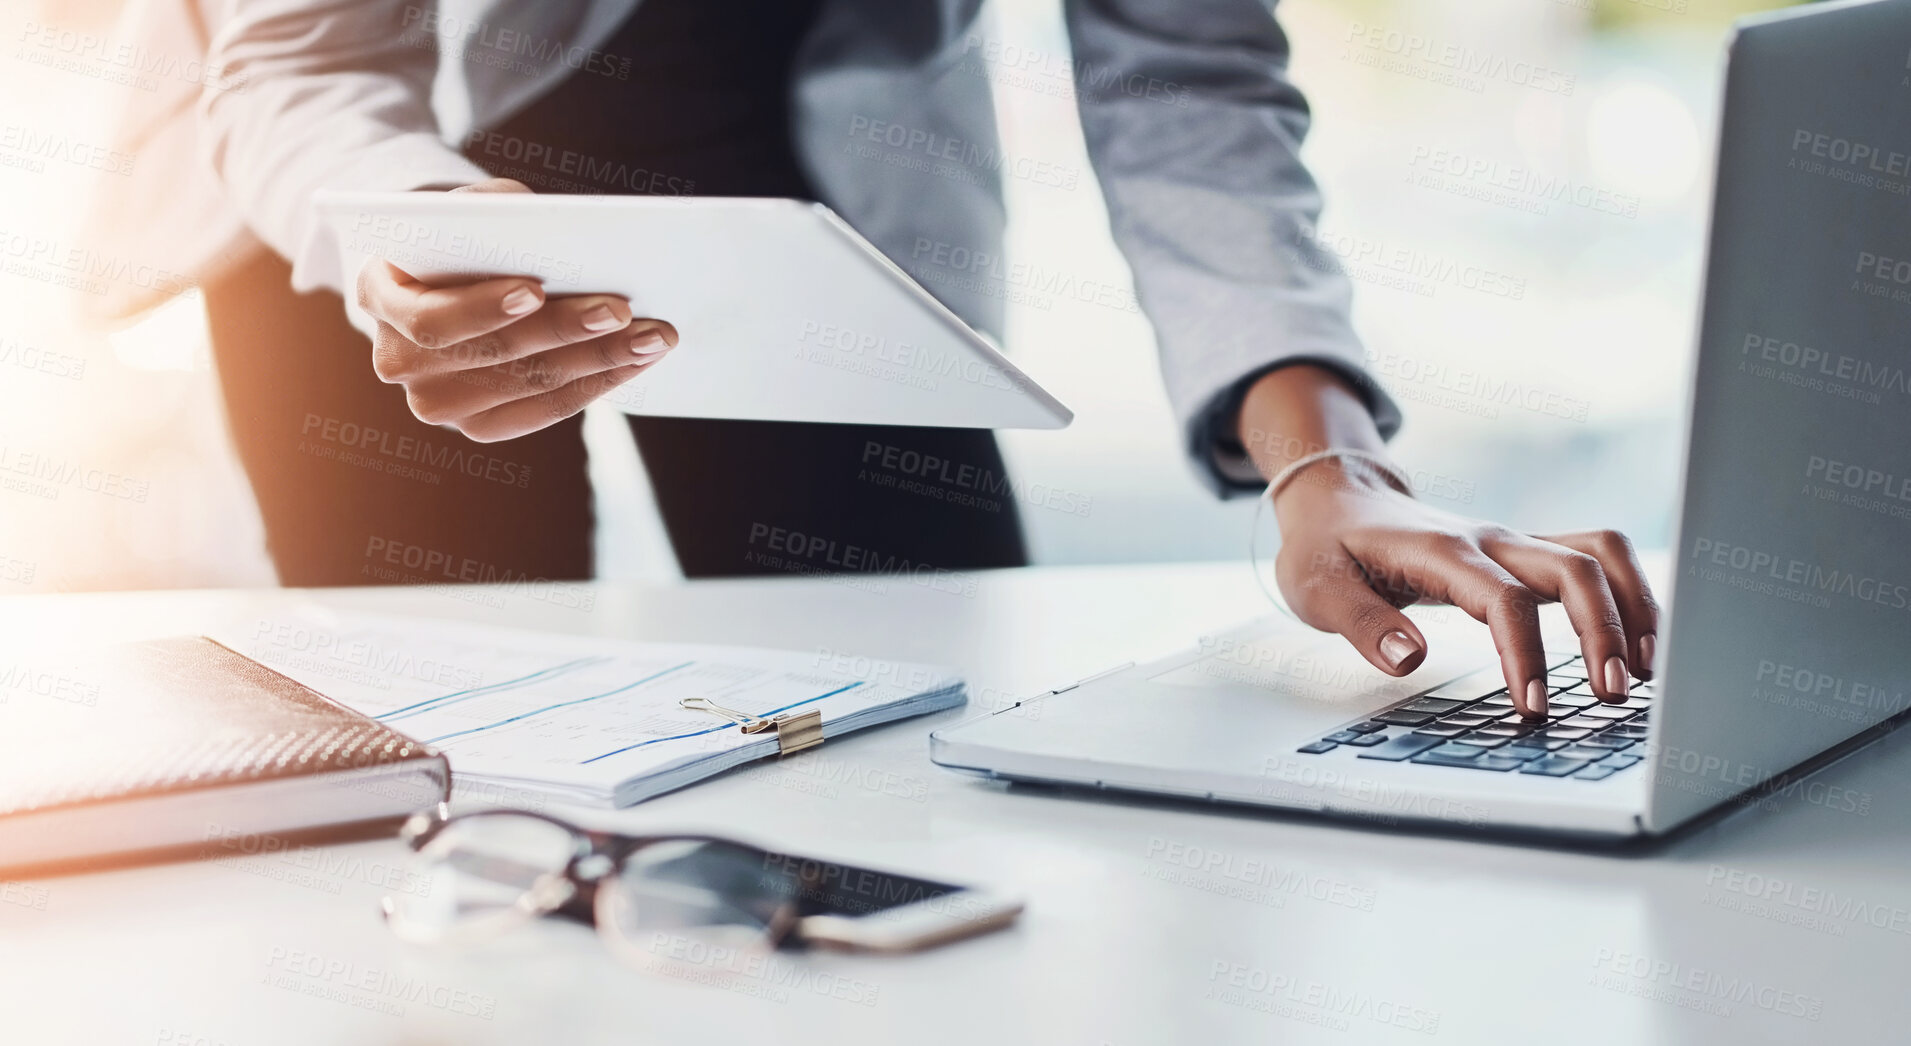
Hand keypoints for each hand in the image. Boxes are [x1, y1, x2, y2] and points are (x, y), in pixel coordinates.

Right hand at [353, 178, 678, 441]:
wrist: (447, 277)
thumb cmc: (463, 234)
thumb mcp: (468, 207)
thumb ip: (496, 213)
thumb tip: (553, 229)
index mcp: (380, 298)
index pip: (432, 319)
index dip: (484, 308)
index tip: (535, 289)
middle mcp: (398, 361)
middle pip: (494, 353)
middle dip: (566, 330)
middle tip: (623, 310)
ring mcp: (437, 402)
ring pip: (530, 385)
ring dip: (600, 360)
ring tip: (653, 335)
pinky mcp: (479, 425)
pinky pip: (545, 410)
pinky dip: (597, 384)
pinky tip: (635, 361)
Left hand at [1271, 463, 1658, 716]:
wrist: (1335, 499)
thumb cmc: (1325, 547)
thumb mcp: (1317, 588)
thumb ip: (1361, 624)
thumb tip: (1409, 659)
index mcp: (1440, 550)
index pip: (1501, 598)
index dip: (1524, 652)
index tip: (1532, 706)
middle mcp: (1489, 539)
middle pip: (1573, 568)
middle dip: (1604, 631)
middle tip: (1612, 696)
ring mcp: (1512, 542)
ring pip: (1598, 554)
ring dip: (1632, 607)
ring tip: (1647, 672)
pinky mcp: (1523, 552)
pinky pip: (1594, 558)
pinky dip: (1626, 594)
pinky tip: (1638, 644)